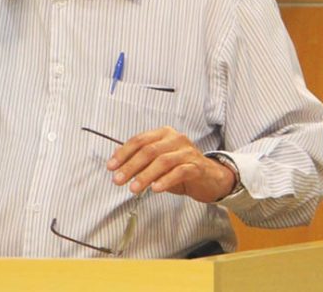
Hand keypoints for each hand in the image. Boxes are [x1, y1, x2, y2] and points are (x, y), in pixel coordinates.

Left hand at [107, 126, 236, 202]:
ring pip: (162, 161)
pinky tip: (155, 189)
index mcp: (164, 134)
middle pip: (149, 150)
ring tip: (134, 188)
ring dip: (145, 176)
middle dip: (130, 166)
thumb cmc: (181, 168)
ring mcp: (187, 152)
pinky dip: (165, 180)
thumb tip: (116, 159)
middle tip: (118, 180)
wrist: (211, 178)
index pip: (139, 140)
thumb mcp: (158, 162)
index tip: (111, 167)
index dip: (123, 153)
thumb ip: (141, 159)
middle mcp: (176, 139)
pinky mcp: (197, 166)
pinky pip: (179, 172)